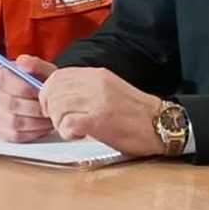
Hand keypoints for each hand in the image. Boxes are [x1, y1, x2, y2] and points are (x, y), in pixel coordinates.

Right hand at [0, 54, 55, 141]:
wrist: (41, 93)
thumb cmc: (42, 81)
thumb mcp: (43, 70)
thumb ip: (35, 65)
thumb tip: (23, 60)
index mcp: (1, 75)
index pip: (10, 84)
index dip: (31, 91)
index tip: (46, 94)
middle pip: (11, 105)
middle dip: (36, 109)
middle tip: (52, 110)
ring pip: (14, 122)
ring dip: (36, 123)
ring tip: (51, 119)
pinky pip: (14, 135)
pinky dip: (31, 133)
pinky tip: (42, 127)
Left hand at [38, 67, 163, 157]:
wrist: (160, 123)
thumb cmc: (133, 111)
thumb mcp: (109, 89)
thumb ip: (86, 87)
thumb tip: (57, 92)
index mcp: (98, 74)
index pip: (58, 75)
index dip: (48, 92)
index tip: (53, 106)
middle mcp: (96, 83)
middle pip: (53, 91)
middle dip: (50, 109)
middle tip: (60, 121)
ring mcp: (98, 101)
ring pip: (57, 107)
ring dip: (59, 122)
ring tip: (73, 129)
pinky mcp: (99, 120)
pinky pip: (67, 124)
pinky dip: (67, 132)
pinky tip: (78, 135)